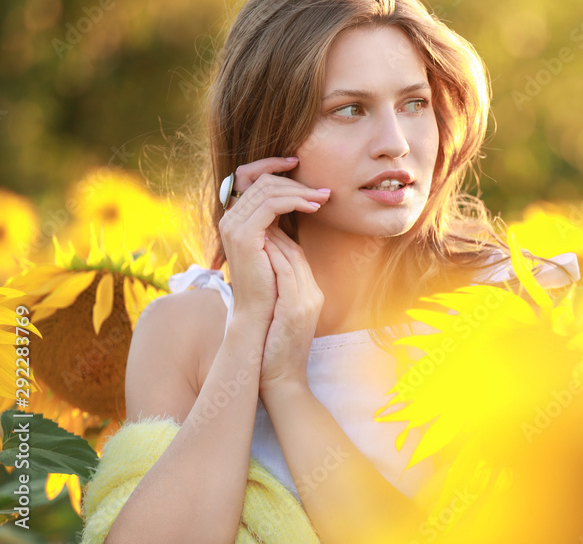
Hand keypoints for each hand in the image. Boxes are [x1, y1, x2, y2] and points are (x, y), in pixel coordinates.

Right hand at [217, 157, 330, 326]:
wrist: (261, 311)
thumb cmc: (273, 280)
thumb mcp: (277, 242)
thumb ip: (279, 219)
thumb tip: (298, 195)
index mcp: (235, 216)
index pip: (249, 175)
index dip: (272, 164)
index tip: (298, 163)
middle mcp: (229, 217)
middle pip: (263, 180)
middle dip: (296, 182)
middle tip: (323, 191)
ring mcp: (233, 224)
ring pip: (269, 189)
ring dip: (300, 191)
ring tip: (323, 198)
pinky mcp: (243, 234)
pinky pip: (272, 204)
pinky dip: (295, 201)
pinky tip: (313, 207)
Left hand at [258, 224, 324, 397]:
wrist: (283, 381)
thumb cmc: (275, 351)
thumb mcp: (281, 316)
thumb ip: (277, 292)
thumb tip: (260, 271)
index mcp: (310, 295)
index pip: (297, 256)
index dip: (280, 235)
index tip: (260, 222)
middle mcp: (312, 295)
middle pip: (297, 251)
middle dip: (279, 228)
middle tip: (257, 214)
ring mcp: (307, 302)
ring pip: (293, 258)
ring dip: (274, 237)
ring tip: (256, 223)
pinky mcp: (295, 310)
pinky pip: (286, 274)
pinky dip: (273, 256)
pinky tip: (260, 244)